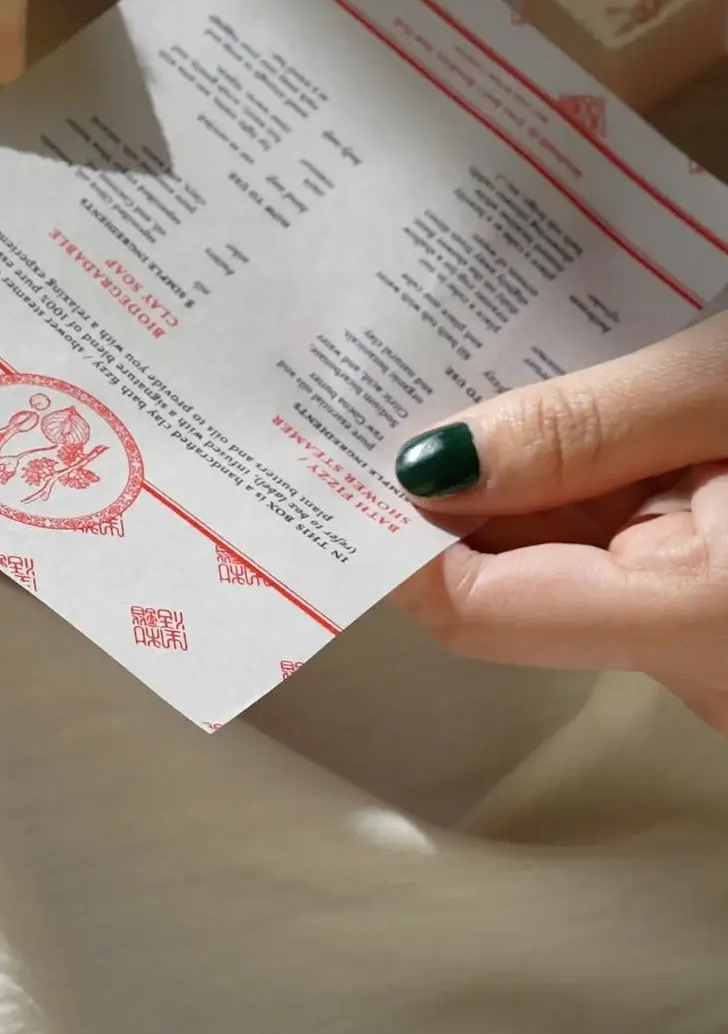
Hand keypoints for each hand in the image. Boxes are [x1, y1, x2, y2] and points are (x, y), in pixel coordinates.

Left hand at [390, 313, 727, 734]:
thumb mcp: (727, 388)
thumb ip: (583, 428)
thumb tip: (433, 466)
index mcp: (700, 623)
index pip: (480, 609)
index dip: (400, 536)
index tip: (345, 453)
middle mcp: (703, 667)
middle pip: (519, 585)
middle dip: (459, 486)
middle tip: (396, 385)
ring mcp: (716, 642)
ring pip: (572, 564)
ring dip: (524, 474)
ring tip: (476, 366)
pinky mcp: (726, 606)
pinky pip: (625, 549)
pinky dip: (588, 482)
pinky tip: (570, 400)